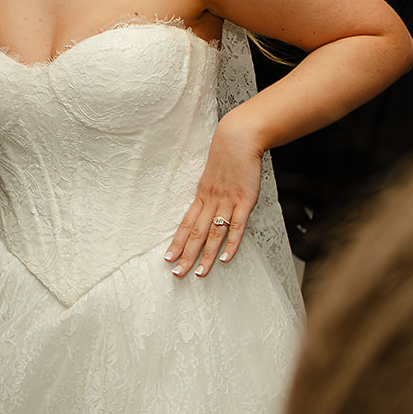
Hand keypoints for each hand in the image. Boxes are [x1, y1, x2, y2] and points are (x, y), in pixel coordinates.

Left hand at [166, 118, 263, 276]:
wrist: (238, 139)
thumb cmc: (226, 157)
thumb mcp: (212, 177)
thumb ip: (210, 194)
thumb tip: (207, 208)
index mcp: (202, 196)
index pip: (186, 224)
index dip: (177, 241)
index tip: (168, 258)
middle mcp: (211, 201)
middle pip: (196, 233)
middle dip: (186, 255)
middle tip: (177, 274)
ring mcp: (227, 202)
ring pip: (214, 233)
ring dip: (206, 255)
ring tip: (200, 273)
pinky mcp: (245, 200)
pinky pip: (237, 225)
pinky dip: (231, 243)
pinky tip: (226, 258)